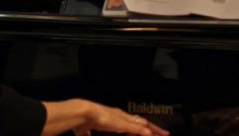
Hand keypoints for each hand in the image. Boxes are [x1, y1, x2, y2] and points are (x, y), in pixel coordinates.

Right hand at [43, 99, 169, 135]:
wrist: (81, 112)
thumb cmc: (80, 120)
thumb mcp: (84, 129)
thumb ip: (86, 133)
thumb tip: (84, 135)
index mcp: (112, 116)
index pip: (130, 121)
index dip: (139, 126)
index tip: (147, 130)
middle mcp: (120, 116)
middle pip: (141, 122)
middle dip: (153, 128)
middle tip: (164, 133)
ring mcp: (123, 120)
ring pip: (144, 126)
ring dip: (155, 131)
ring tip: (165, 135)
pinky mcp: (124, 124)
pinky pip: (140, 131)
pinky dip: (147, 133)